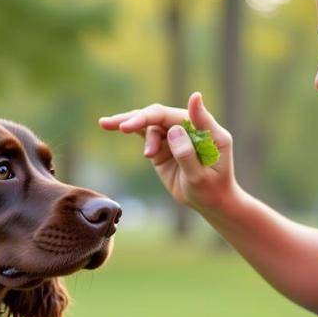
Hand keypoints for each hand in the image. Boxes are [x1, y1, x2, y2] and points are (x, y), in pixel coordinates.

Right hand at [99, 92, 235, 212]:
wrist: (210, 201)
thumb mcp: (200, 176)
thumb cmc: (210, 189)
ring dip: (129, 123)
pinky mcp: (163, 144)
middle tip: (122, 128)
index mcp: (207, 130)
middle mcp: (190, 127)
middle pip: (160, 115)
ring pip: (150, 122)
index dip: (158, 116)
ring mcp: (175, 134)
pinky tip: (108, 125)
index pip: (178, 117)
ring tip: (107, 125)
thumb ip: (187, 153)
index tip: (141, 119)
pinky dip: (129, 128)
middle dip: (139, 119)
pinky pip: (145, 132)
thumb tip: (173, 129)